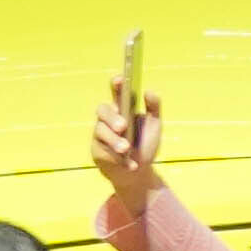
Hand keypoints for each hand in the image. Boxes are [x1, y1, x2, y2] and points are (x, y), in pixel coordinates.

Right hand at [87, 70, 163, 217]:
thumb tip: (149, 91)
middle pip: (103, 111)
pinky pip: (104, 152)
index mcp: (123, 109)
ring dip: (115, 141)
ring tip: (126, 149)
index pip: (116, 93)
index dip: (116, 85)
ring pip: (101, 132)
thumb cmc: (145, 143)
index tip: (120, 79)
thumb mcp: (154, 125)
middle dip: (112, 117)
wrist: (138, 171)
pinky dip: (120, 159)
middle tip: (123, 126)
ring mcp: (100, 134)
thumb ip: (154, 107)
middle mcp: (109, 119)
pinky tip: (132, 165)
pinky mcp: (96, 150)